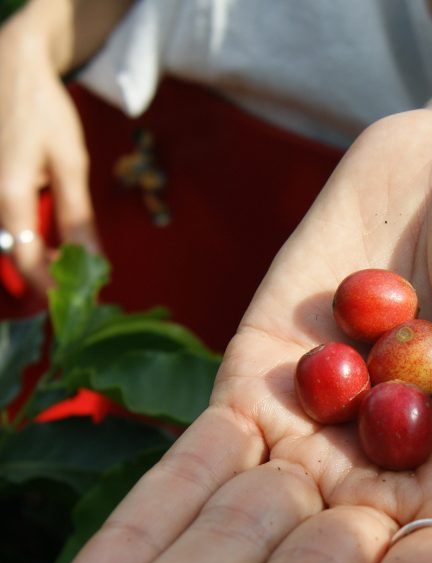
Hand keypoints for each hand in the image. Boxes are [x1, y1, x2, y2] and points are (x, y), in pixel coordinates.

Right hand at [0, 19, 97, 292]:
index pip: (27, 260)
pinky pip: (1, 221)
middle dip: (44, 272)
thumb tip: (93, 260)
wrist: (9, 64)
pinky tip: (46, 233)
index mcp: (9, 194)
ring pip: (5, 238)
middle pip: (13, 253)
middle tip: (76, 278)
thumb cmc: (44, 110)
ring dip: (35, 253)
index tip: (75, 299)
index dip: (51, 287)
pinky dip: (23, 233)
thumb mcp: (71, 163)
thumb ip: (78, 215)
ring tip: (64, 257)